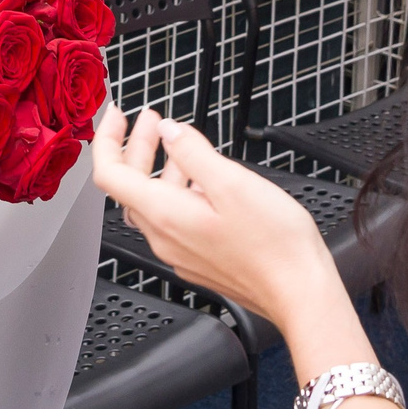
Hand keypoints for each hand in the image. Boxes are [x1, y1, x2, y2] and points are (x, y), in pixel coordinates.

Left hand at [90, 105, 345, 328]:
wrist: (299, 292)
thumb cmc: (274, 244)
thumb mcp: (233, 182)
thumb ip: (194, 153)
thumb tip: (169, 132)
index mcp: (165, 214)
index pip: (110, 174)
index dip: (108, 139)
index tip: (118, 116)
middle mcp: (165, 237)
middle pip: (131, 186)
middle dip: (138, 146)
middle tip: (151, 119)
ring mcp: (180, 252)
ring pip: (154, 202)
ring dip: (160, 168)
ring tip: (179, 144)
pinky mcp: (198, 260)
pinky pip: (174, 220)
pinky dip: (178, 192)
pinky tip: (201, 182)